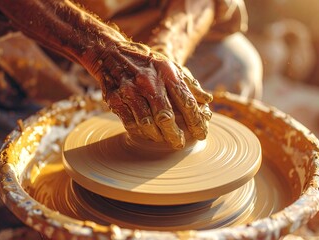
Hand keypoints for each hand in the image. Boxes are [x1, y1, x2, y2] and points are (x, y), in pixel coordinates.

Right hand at [92, 41, 212, 148]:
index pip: (187, 102)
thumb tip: (207, 100)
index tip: (202, 134)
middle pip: (166, 117)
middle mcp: (149, 82)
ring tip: (162, 138)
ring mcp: (130, 91)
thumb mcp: (170, 66)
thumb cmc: (146, 63)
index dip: (197, 122)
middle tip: (179, 143)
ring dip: (157, 135)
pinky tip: (146, 133)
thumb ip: (189, 84)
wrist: (110, 53)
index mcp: (167, 73)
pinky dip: (140, 131)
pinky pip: (130, 123)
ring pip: (147, 123)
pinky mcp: (115, 99)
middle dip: (175, 135)